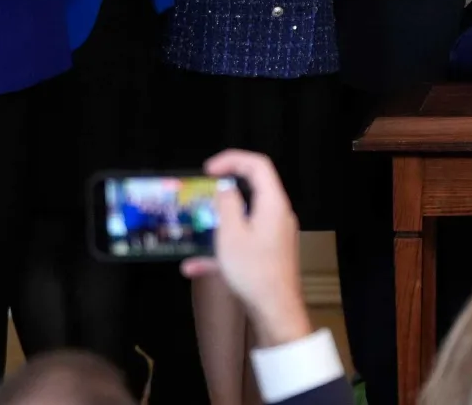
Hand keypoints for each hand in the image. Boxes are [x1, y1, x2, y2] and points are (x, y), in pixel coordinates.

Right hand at [180, 150, 311, 348]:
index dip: (233, 160)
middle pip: (253, 191)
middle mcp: (278, 216)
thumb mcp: (231, 235)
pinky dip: (221, 250)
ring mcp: (275, 236)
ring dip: (218, 224)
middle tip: (201, 195)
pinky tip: (193, 267)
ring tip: (195, 229)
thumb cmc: (253, 271)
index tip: (208, 170)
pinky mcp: (269, 254)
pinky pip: (243, 244)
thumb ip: (227, 206)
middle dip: (224, 192)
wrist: (275, 310)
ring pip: (244, 220)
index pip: (258, 166)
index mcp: (273, 204)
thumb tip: (226, 188)